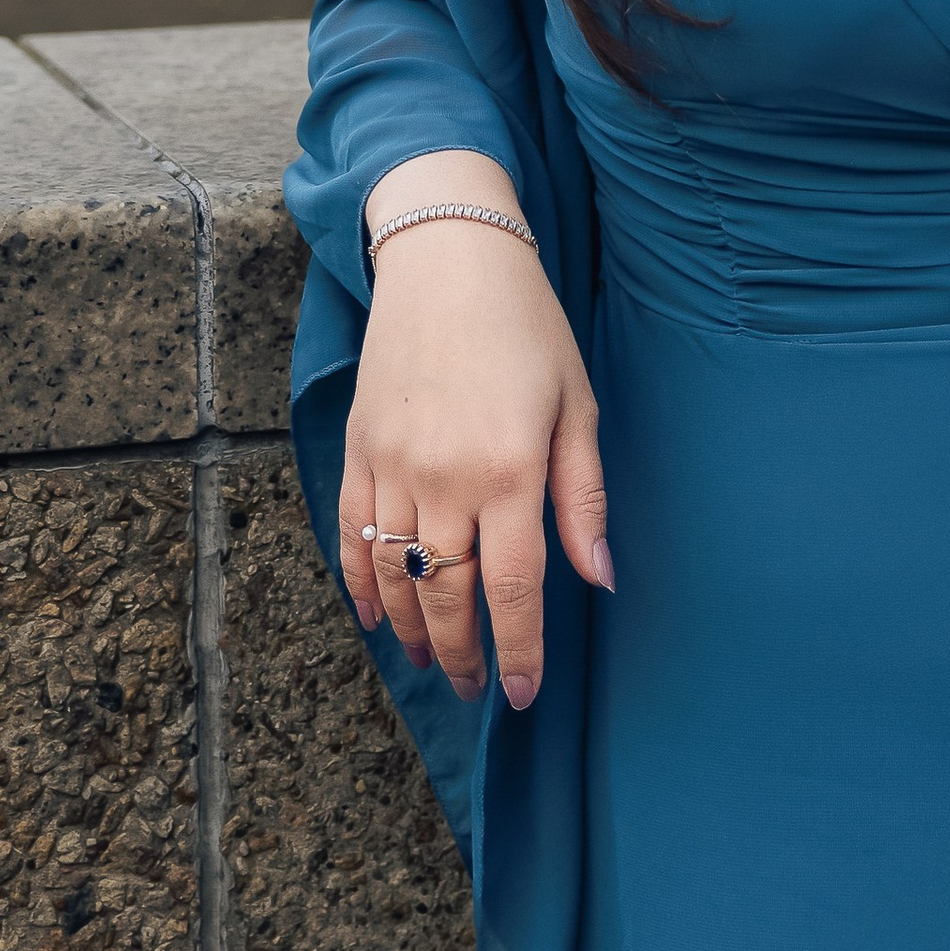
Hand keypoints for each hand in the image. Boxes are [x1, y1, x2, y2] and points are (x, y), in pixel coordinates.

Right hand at [341, 163, 609, 712]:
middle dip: (463, 654)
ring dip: (412, 630)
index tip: (525, 694)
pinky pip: (351, 534)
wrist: (447, 256)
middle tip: (477, 687)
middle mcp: (444, 479)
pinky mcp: (358, 448)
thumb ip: (583, 497)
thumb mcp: (576, 404)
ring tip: (429, 661)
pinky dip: (359, 583)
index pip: (511, 590)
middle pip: (447, 596)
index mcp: (508, 471)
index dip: (520, 650)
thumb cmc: (526, 326)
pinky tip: (374, 616)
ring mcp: (392, 466)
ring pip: (396, 576)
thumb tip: (599, 578)